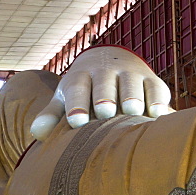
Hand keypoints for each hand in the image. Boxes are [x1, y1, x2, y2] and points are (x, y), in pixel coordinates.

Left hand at [30, 46, 172, 139]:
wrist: (112, 61)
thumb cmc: (85, 90)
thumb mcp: (66, 98)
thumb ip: (52, 116)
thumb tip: (37, 133)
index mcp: (81, 77)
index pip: (77, 87)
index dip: (76, 103)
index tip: (77, 121)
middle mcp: (106, 72)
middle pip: (105, 82)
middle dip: (105, 95)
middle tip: (105, 111)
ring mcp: (131, 74)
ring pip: (132, 82)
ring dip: (133, 95)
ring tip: (133, 110)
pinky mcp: (152, 81)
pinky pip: (156, 88)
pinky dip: (158, 99)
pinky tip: (157, 113)